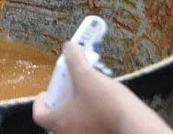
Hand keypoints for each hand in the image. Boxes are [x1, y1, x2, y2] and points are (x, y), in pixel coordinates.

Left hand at [33, 42, 170, 133]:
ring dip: (76, 109)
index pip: (39, 114)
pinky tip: (100, 105)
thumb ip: (74, 58)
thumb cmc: (106, 102)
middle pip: (56, 118)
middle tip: (69, 88)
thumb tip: (69, 46)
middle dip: (61, 101)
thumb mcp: (85, 74)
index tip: (47, 92)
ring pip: (73, 123)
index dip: (40, 101)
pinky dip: (89, 117)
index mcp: (57, 122)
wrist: (134, 123)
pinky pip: (88, 127)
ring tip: (86, 93)